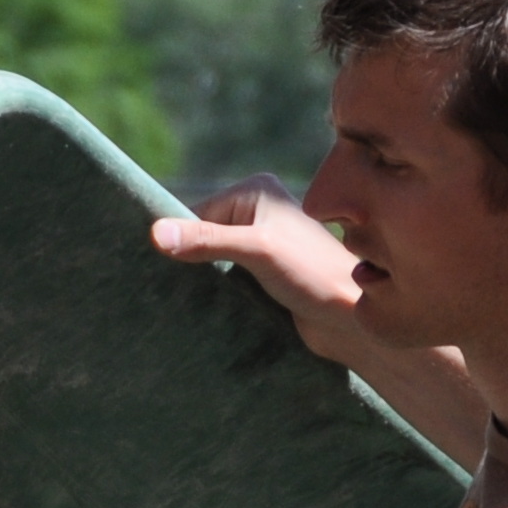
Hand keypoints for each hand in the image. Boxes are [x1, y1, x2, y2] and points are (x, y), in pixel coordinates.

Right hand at [152, 176, 363, 356]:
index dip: (177, 240)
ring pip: (212, 260)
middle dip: (187, 261)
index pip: (195, 213)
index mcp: (255, 191)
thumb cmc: (313, 275)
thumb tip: (154, 234)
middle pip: (202, 236)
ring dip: (200, 280)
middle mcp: (257, 212)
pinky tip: (204, 309)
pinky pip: (226, 277)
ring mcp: (261, 244)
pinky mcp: (263, 274)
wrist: (353, 317)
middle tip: (164, 289)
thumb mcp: (256, 251)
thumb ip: (207, 241)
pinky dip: (214, 292)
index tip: (154, 269)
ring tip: (181, 302)